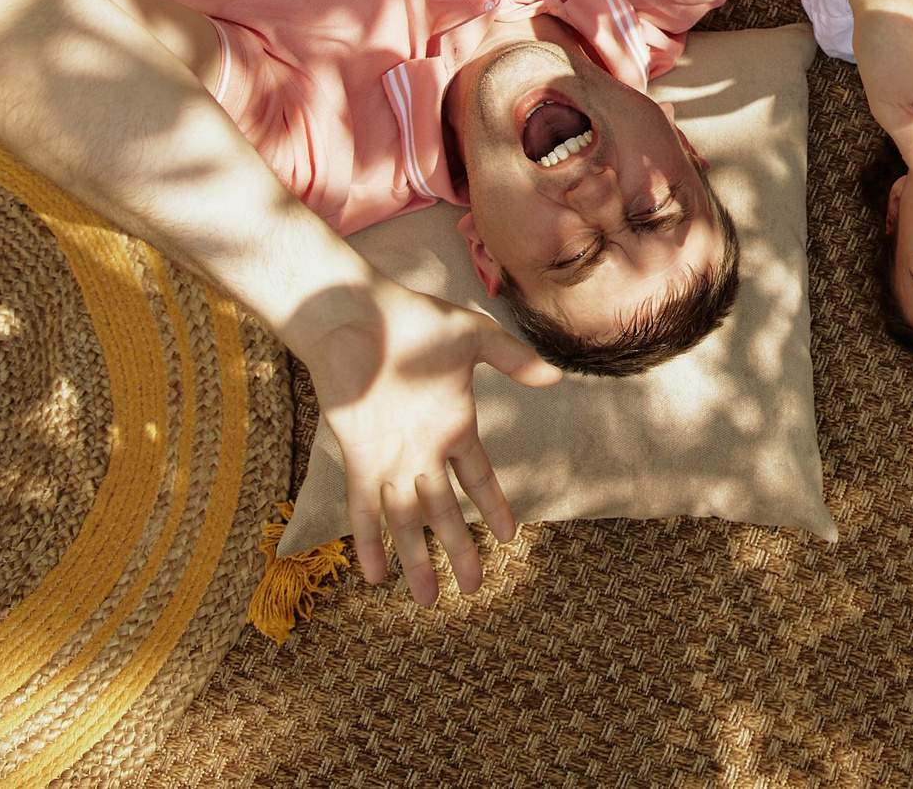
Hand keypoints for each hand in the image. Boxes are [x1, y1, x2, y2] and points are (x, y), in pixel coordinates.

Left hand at [293, 278, 561, 603]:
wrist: (358, 314)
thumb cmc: (415, 320)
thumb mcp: (473, 337)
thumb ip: (512, 359)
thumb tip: (554, 378)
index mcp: (454, 426)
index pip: (479, 479)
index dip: (492, 509)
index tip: (509, 536)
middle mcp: (424, 451)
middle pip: (446, 512)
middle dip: (460, 552)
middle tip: (474, 589)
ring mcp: (391, 457)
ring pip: (408, 520)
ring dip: (417, 559)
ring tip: (427, 599)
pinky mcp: (359, 456)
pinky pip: (364, 507)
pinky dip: (369, 540)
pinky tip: (374, 573)